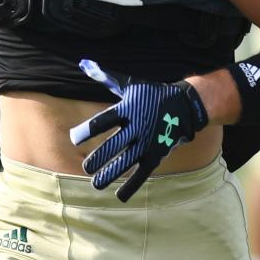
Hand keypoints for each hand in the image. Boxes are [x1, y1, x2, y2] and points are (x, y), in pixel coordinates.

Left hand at [69, 59, 208, 201]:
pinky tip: (120, 196)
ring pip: (126, 162)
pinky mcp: (156, 155)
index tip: (75, 138)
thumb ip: (105, 77)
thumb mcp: (129, 83)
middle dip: (98, 158)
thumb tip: (84, 63)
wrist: (184, 105)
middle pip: (113, 145)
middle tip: (86, 167)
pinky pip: (142, 173)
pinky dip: (132, 185)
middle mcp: (136, 127)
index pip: (104, 121)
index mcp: (127, 109)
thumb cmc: (150, 94)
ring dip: (110, 174)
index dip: (88, 130)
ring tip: (96, 183)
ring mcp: (147, 142)